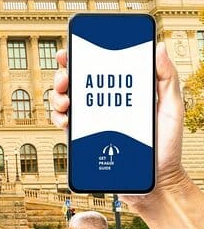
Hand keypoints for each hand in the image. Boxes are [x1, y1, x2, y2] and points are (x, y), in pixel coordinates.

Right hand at [51, 43, 188, 204]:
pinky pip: (63, 124)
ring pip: (63, 100)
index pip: (97, 68)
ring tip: (65, 102)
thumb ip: (167, 78)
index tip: (69, 52)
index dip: (79, 56)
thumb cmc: (167, 145)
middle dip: (62, 75)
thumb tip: (159, 47)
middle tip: (65, 79)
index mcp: (121, 91)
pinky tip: (66, 120)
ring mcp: (91, 120)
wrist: (155, 181)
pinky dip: (57, 118)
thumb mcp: (172, 107)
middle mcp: (102, 103)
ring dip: (56, 96)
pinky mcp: (83, 139)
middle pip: (74, 82)